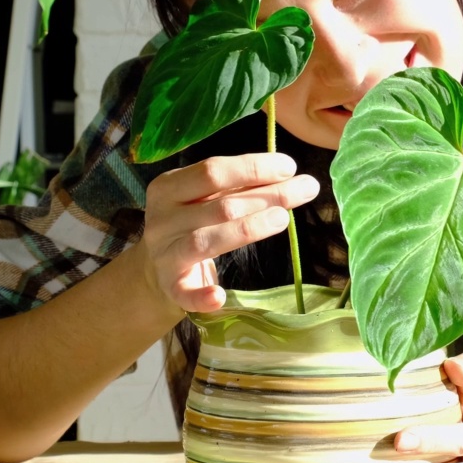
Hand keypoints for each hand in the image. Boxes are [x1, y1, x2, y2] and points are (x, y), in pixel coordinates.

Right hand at [138, 153, 318, 314]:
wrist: (156, 268)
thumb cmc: (191, 223)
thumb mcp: (203, 198)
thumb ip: (236, 186)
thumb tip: (287, 173)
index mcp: (167, 187)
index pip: (212, 172)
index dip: (252, 167)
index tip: (289, 166)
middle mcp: (162, 219)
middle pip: (218, 205)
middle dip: (266, 195)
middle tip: (305, 189)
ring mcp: (164, 255)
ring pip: (206, 241)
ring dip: (247, 229)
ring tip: (283, 219)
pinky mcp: (171, 287)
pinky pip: (186, 293)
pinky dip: (202, 296)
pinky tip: (220, 295)